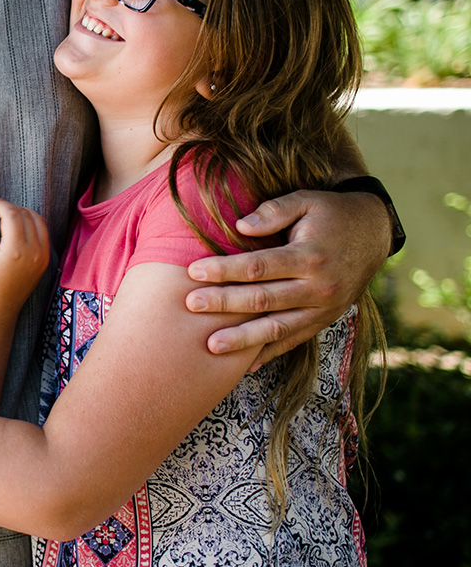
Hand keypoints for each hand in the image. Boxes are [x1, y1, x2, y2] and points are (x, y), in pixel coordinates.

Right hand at [0, 196, 49, 324]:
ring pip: (37, 220)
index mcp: (16, 250)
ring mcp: (43, 257)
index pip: (12, 214)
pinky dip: (31, 223)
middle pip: (25, 214)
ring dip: (21, 213)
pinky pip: (43, 232)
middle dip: (9, 207)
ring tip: (3, 215)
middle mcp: (34, 252)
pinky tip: (16, 225)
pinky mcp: (45, 261)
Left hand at [185, 188, 388, 366]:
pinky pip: (294, 340)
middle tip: (191, 305)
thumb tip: (240, 226)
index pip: (259, 267)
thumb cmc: (332, 214)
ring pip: (277, 328)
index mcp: (310, 257)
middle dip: (224, 303)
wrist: (375, 234)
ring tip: (211, 346)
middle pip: (263, 300)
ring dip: (243, 339)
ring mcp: (324, 309)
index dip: (225, 270)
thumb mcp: (307, 200)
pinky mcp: (325, 321)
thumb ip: (274, 210)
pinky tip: (245, 365)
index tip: (193, 271)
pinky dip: (270, 353)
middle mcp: (319, 288)